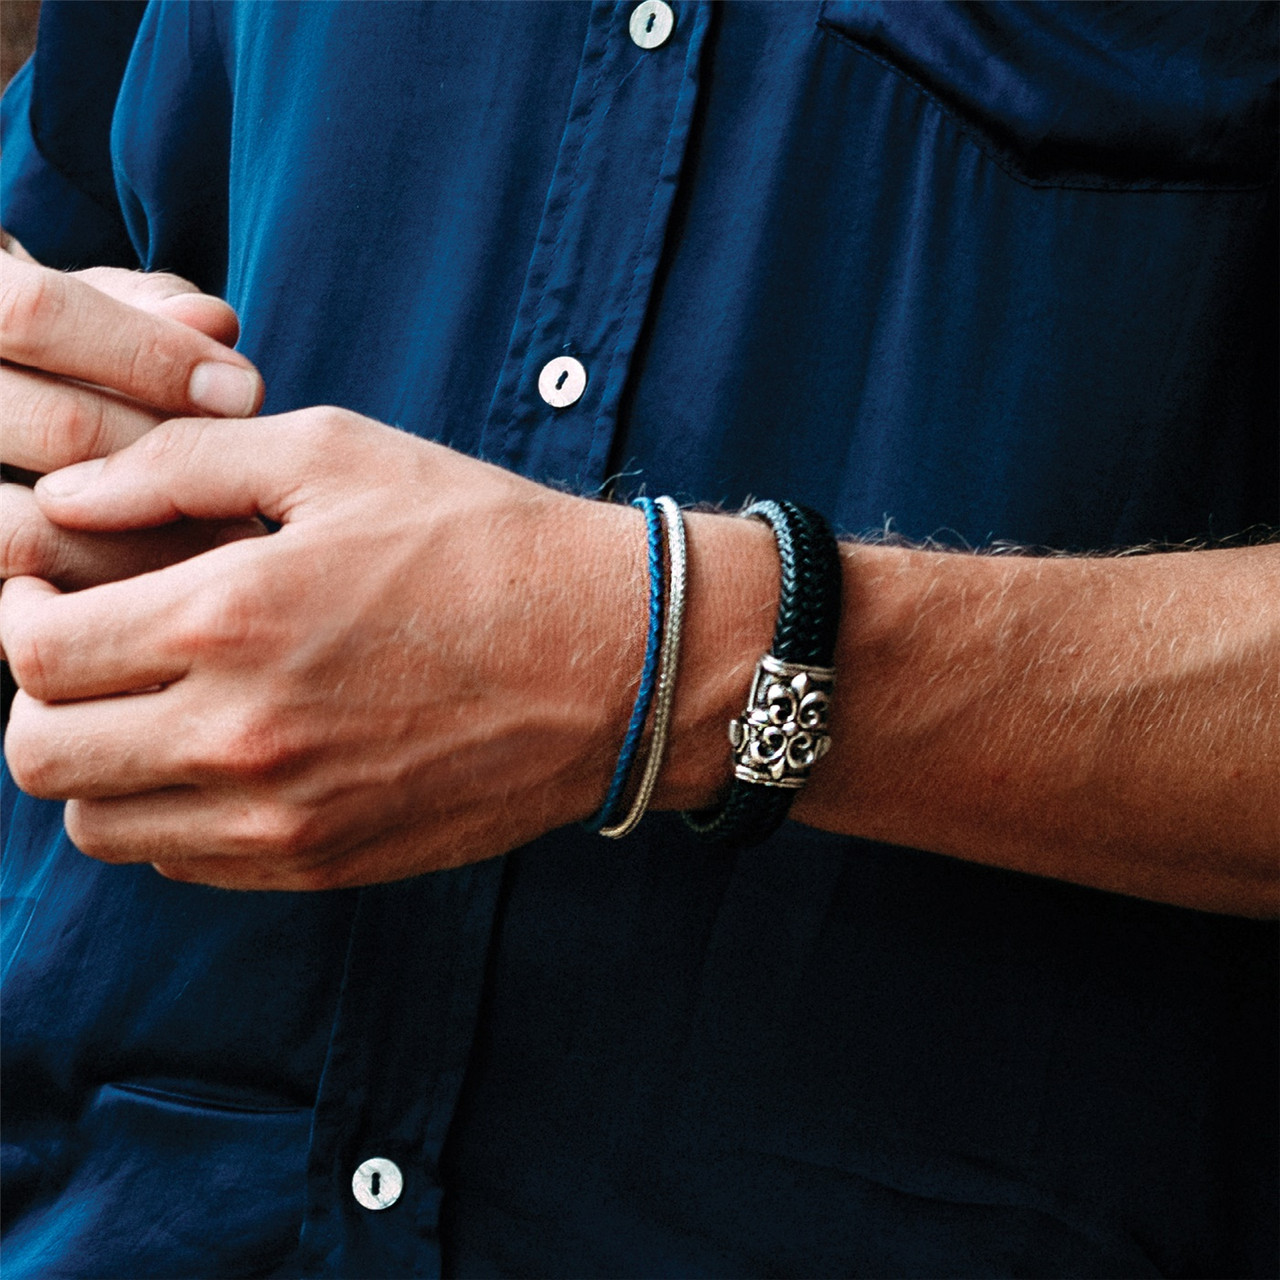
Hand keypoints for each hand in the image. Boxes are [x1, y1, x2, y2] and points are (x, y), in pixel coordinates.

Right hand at [1, 254, 265, 589]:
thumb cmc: (53, 344)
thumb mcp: (87, 301)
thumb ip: (146, 307)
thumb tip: (215, 323)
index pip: (36, 314)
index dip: (150, 355)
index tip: (245, 391)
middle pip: (57, 428)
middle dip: (171, 460)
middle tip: (256, 488)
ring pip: (28, 533)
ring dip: (144, 543)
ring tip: (225, 545)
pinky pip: (27, 597)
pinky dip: (106, 600)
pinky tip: (170, 592)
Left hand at [1, 408, 646, 888]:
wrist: (614, 659)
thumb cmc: (487, 545)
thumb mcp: (339, 454)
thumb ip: (182, 465)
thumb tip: (68, 495)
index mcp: (230, 619)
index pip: (34, 654)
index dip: (18, 610)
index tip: (51, 585)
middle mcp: (241, 738)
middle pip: (41, 756)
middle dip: (39, 694)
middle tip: (84, 648)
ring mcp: (284, 818)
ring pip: (100, 825)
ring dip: (99, 763)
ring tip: (155, 703)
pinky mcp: (325, 863)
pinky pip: (184, 863)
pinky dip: (171, 812)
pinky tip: (226, 752)